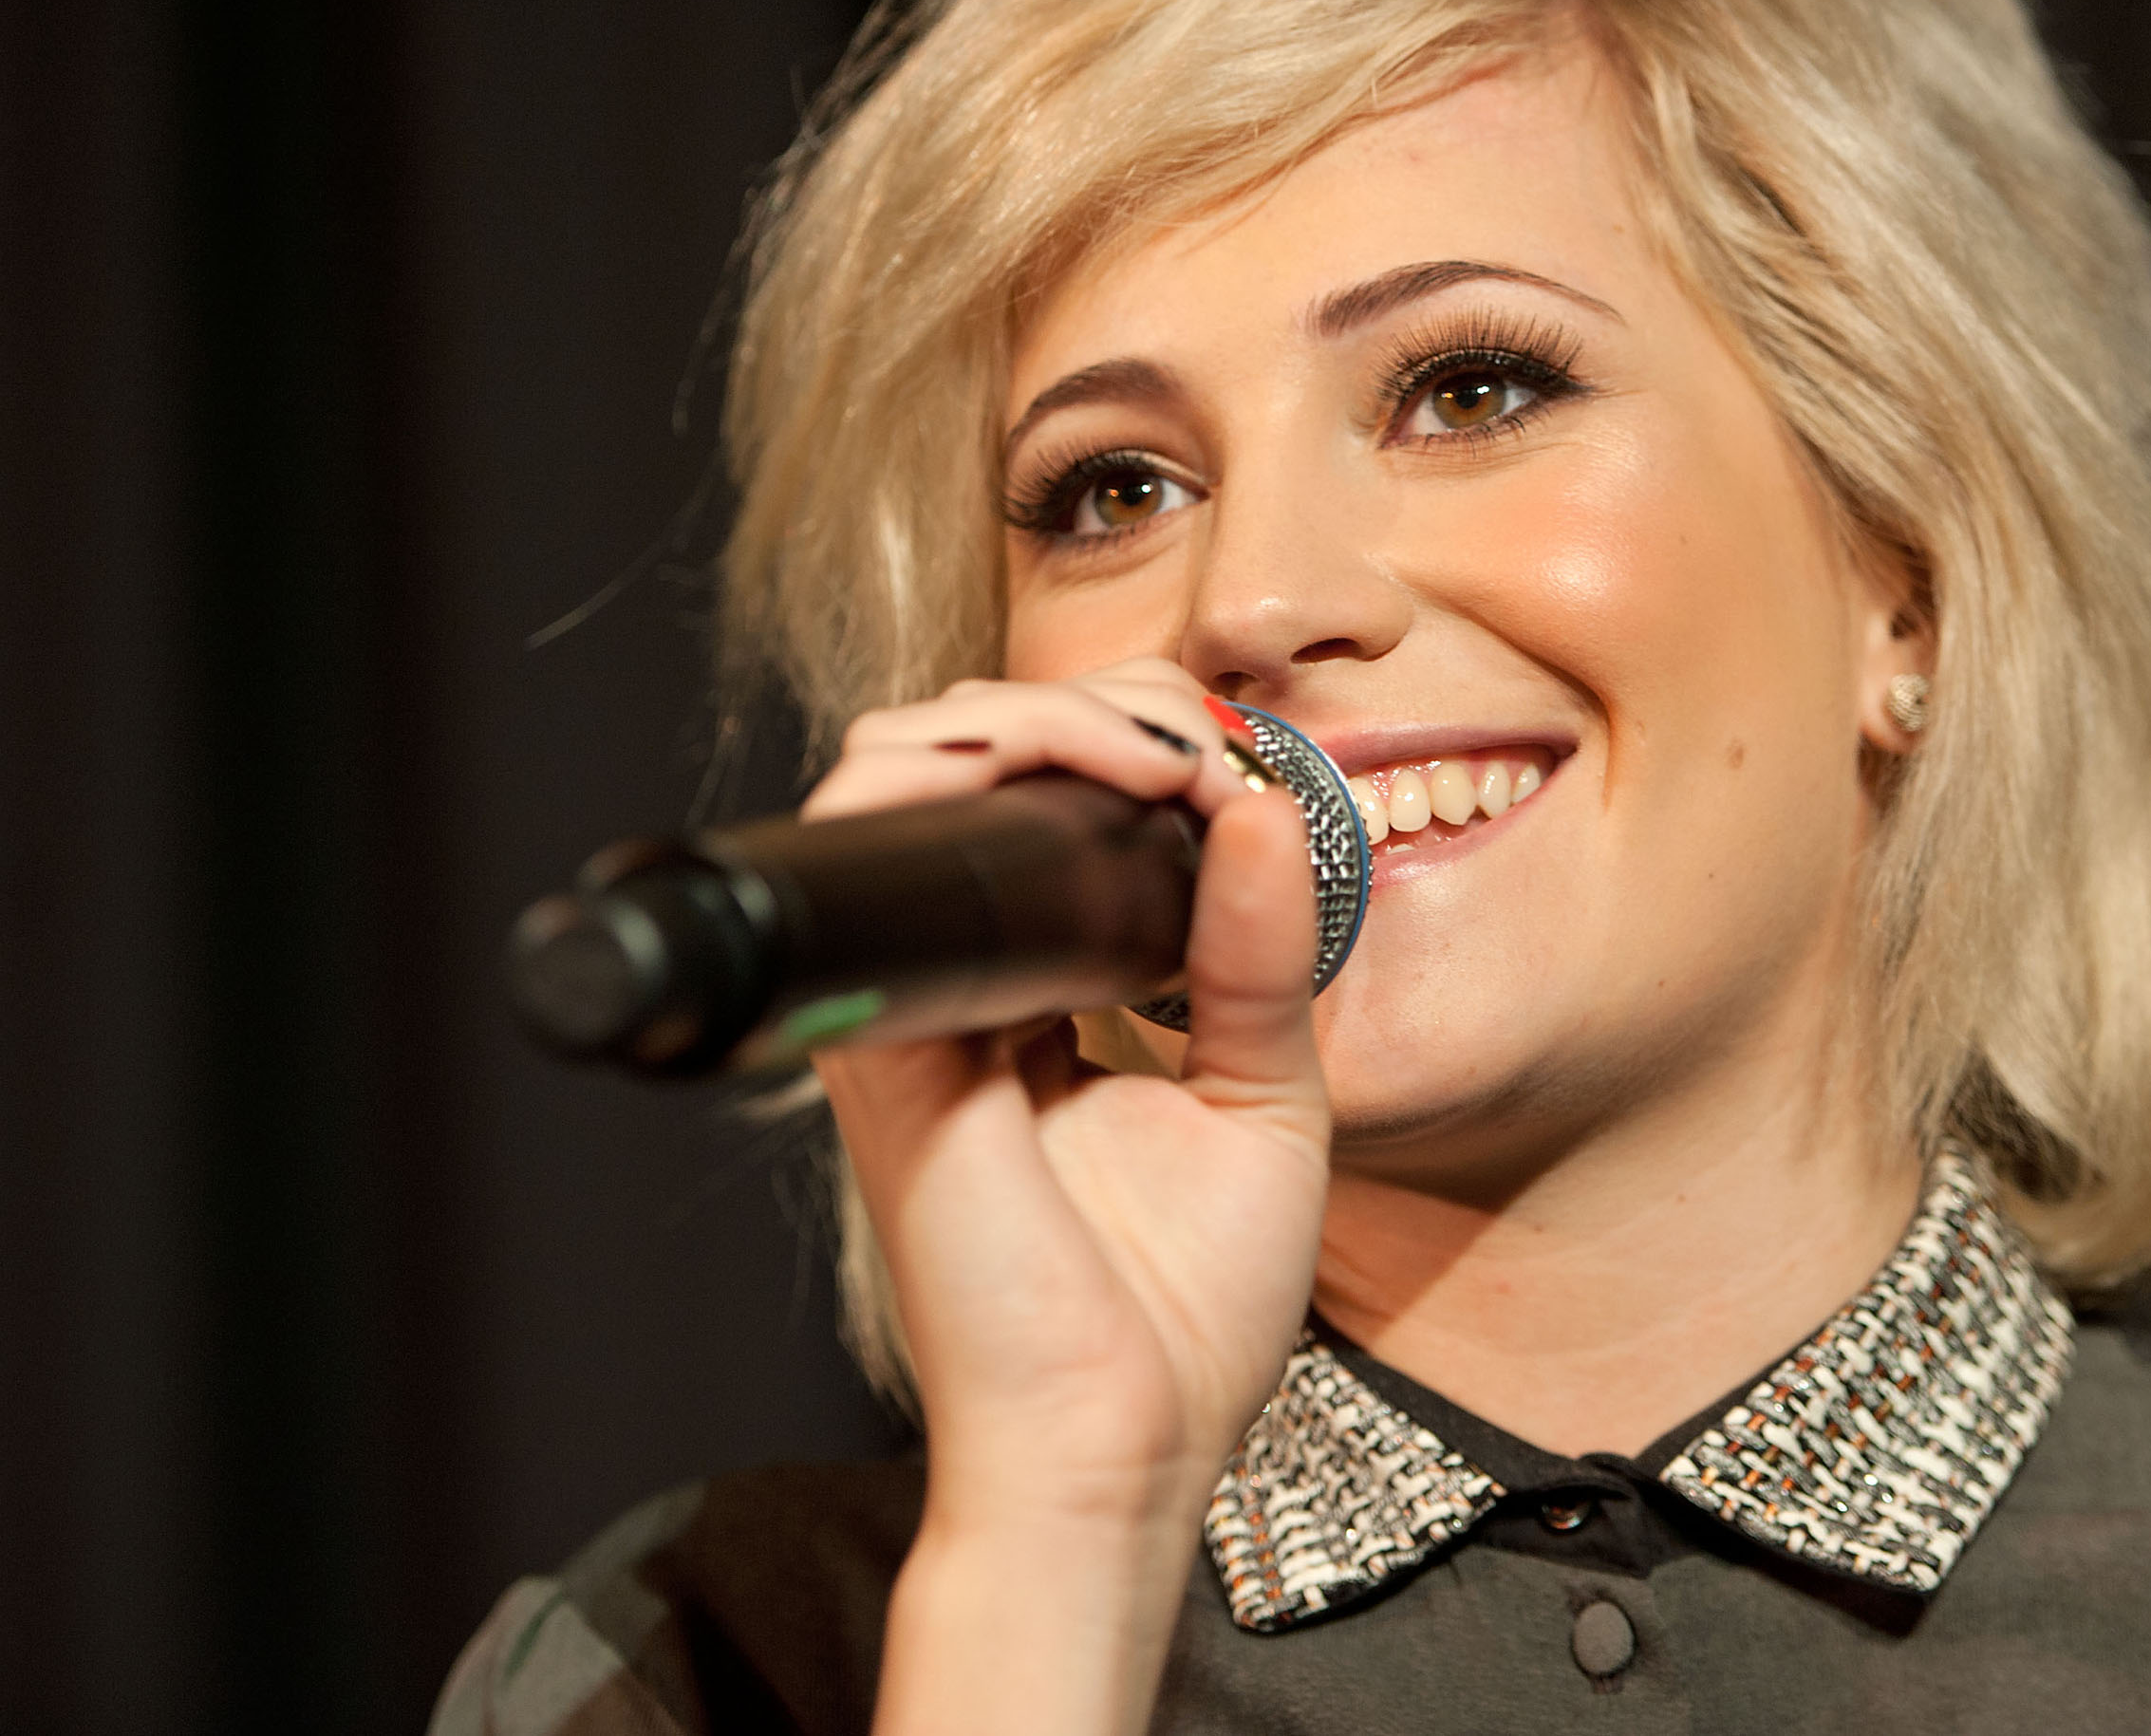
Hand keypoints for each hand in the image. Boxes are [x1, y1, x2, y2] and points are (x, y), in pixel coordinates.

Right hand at [802, 663, 1328, 1733]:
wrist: (1122, 1445)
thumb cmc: (1184, 1308)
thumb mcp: (1265, 1099)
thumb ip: (1262, 955)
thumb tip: (1264, 810)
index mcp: (1041, 991)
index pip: (1052, 807)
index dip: (1136, 742)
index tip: (1244, 763)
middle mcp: (963, 980)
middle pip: (977, 762)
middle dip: (1096, 706)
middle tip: (1203, 742)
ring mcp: (913, 997)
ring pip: (910, 770)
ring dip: (1040, 715)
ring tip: (1161, 751)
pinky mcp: (885, 1031)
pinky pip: (885, 854)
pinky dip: (978, 771)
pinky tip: (1107, 779)